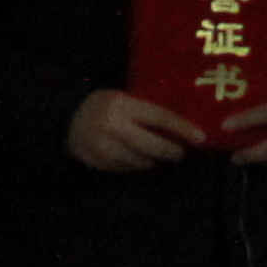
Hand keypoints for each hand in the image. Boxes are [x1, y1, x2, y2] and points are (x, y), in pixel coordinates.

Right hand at [65, 90, 204, 172]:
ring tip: (160, 155)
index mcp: (122, 105)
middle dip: (171, 151)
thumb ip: (145, 110)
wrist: (65, 118)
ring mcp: (104, 147)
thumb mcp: (122, 97)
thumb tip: (179, 124)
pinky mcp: (98, 162)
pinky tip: (139, 159)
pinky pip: (125, 168)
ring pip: (140, 161)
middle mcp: (114, 126)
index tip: (200, 138)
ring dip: (154, 160)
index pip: (159, 117)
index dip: (182, 128)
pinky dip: (136, 165)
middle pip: (152, 145)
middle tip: (180, 153)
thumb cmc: (102, 104)